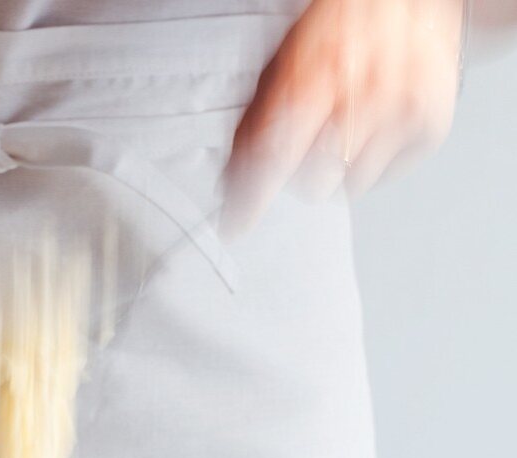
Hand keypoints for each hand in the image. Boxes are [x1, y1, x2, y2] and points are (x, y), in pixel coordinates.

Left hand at [222, 0, 463, 235]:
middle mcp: (366, 95)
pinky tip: (373, 126)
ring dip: (337, 169)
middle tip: (308, 143)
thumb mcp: (284, 61)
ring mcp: (403, 112)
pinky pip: (384, 178)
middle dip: (300, 174)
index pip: (276, 156)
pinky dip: (372, 163)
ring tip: (343, 127)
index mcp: (319, 73)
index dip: (252, 198)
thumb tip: (232, 181)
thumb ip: (255, 122)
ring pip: (347, 188)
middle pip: (312, 184)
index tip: (235, 225)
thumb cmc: (341, 26)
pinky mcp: (431, 127)